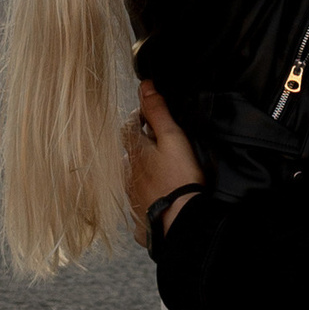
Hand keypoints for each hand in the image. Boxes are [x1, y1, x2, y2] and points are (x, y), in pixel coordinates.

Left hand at [123, 81, 202, 243]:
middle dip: (141, 144)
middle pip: (129, 151)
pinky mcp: (137, 215)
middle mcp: (126, 172)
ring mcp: (130, 195)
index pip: (128, 125)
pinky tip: (160, 194)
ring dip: (143, 168)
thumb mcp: (173, 138)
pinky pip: (139, 198)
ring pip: (132, 174)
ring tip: (163, 169)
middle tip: (162, 143)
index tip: (154, 116)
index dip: (141, 117)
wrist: (181, 223)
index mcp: (134, 152)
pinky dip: (147, 192)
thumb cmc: (180, 179)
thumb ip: (158, 112)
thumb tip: (145, 86)